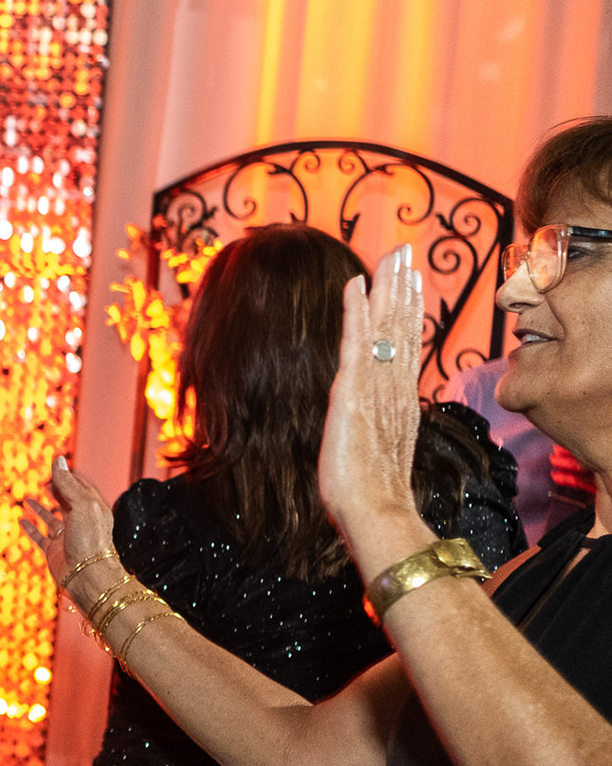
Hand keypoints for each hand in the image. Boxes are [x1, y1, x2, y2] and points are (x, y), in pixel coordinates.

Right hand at [21, 459, 122, 611]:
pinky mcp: (54, 551)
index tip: (55, 467)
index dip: (68, 477)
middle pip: (66, 501)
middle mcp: (80, 521)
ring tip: (28, 498)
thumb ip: (67, 483)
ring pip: (50, 518)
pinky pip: (39, 536)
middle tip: (44, 480)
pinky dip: (30, 527)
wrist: (87, 575)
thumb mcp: (81, 504)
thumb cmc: (90, 539)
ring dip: (40, 508)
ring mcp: (66, 536)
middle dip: (56, 490)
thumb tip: (57, 459)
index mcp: (92, 508)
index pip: (80, 487)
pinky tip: (22, 520)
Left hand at [318, 245, 429, 569]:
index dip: (409, 311)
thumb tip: (378, 423)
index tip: (412, 280)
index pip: (406, 346)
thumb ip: (383, 429)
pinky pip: (356, 342)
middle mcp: (393, 388)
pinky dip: (356, 311)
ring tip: (392, 256)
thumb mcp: (379, 451)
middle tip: (405, 253)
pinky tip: (354, 284)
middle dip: (403, 287)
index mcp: (399, 400)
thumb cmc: (373, 494)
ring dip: (387, 288)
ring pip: (386, 327)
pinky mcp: (353, 391)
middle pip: (402, 327)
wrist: (376, 512)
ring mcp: (376, 387)